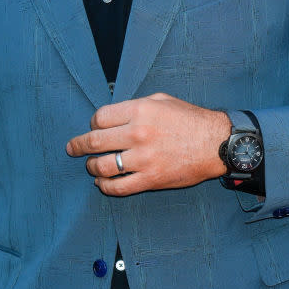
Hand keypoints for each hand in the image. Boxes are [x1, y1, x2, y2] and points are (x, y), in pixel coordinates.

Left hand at [66, 93, 230, 195]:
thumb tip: (112, 115)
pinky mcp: (150, 180)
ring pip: (102, 167)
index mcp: (139, 111)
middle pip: (94, 142)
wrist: (216, 143)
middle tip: (73, 148)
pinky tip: (102, 184)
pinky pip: (119, 187)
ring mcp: (143, 159)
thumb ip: (134, 106)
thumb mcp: (161, 100)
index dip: (92, 124)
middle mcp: (138, 134)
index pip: (99, 118)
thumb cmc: (190, 120)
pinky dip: (105, 187)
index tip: (94, 128)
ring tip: (91, 167)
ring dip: (91, 167)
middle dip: (78, 145)